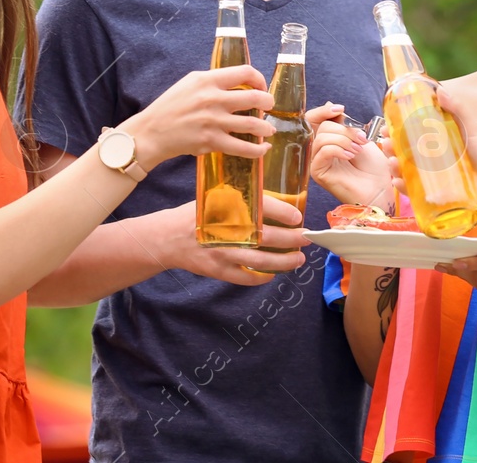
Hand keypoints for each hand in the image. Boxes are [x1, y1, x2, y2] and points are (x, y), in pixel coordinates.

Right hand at [124, 66, 274, 170]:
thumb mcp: (190, 83)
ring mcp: (213, 121)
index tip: (261, 87)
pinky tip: (263, 148)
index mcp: (207, 80)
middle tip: (269, 107)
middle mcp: (212, 98)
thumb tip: (240, 85)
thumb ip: (213, 82)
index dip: (259, 79)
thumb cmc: (171, 106)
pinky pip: (243, 147)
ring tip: (269, 129)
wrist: (152, 132)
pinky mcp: (211, 142)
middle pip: (254, 97)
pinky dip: (258, 150)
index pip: (245, 72)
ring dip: (266, 127)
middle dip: (268, 103)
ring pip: (253, 124)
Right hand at [164, 197, 307, 284]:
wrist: (169, 237)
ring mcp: (223, 253)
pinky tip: (273, 274)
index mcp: (226, 207)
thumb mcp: (218, 197)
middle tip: (306, 237)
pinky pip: (247, 278)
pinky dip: (262, 278)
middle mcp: (226, 230)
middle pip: (267, 236)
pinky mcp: (219, 270)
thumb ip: (245, 198)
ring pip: (261, 261)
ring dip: (284, 261)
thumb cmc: (198, 214)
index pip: (262, 206)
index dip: (284, 211)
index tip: (298, 216)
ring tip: (299, 259)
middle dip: (292, 238)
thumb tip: (281, 201)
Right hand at [305, 104, 392, 207]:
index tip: (340, 109)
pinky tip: (350, 156)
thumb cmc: (374, 166)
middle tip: (361, 139)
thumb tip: (328, 103)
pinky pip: (322, 152)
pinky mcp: (318, 172)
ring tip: (358, 149)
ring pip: (321, 138)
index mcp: (329, 139)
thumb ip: (344, 123)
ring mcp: (318, 161)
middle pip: (321, 127)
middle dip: (343, 129)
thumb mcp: (360, 137)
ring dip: (343, 140)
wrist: (380, 188)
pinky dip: (338, 150)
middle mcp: (320, 149)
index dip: (323, 111)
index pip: (314, 119)